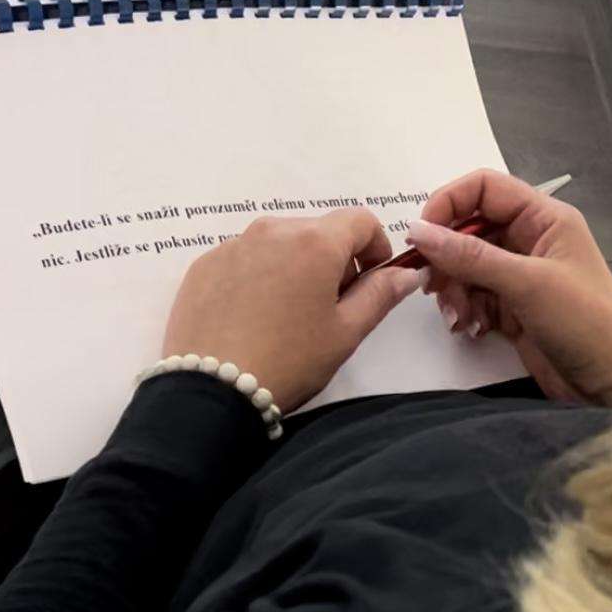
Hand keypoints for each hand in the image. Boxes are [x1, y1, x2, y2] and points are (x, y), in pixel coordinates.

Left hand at [161, 210, 419, 411]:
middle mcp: (272, 230)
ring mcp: (233, 245)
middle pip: (317, 230)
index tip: (371, 280)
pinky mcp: (203, 265)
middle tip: (329, 306)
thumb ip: (380, 294)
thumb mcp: (345, 332)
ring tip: (287, 314)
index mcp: (315, 242)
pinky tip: (252, 317)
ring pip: (278, 243)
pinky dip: (257, 276)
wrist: (212, 390)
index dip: (375, 247)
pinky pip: (243, 258)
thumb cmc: (290, 361)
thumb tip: (408, 272)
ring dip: (294, 266)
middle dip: (333, 259)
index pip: (360, 221)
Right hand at [407, 171, 611, 404]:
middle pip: (470, 230)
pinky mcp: (512, 308)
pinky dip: (465, 311)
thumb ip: (470, 256)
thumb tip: (419, 231)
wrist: (611, 386)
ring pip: (466, 266)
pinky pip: (473, 296)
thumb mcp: (526, 284)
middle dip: (447, 258)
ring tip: (458, 318)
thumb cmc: (586, 324)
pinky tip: (471, 329)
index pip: (485, 189)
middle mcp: (531, 240)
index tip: (422, 234)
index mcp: (545, 218)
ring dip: (454, 290)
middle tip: (433, 286)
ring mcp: (520, 275)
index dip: (449, 203)